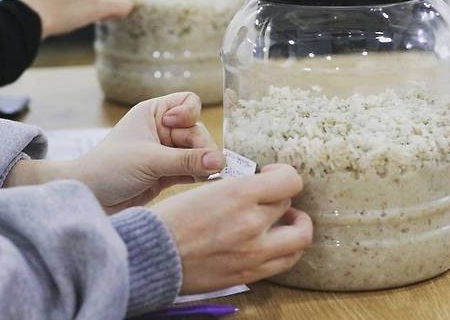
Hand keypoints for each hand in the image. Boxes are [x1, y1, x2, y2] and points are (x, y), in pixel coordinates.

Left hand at [72, 92, 224, 212]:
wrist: (88, 197)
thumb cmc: (109, 168)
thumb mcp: (150, 160)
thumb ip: (187, 160)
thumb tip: (220, 161)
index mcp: (153, 113)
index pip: (187, 102)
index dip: (189, 114)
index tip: (176, 127)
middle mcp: (162, 130)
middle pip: (197, 131)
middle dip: (202, 147)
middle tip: (205, 165)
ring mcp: (166, 152)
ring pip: (198, 152)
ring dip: (204, 163)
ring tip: (208, 176)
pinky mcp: (167, 174)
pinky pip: (193, 170)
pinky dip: (201, 175)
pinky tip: (207, 181)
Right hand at [152, 164, 312, 293]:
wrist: (150, 256)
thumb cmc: (169, 220)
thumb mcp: (205, 190)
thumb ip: (236, 190)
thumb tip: (256, 188)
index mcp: (239, 194)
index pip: (289, 181)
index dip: (284, 175)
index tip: (271, 176)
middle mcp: (252, 223)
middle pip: (290, 205)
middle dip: (283, 199)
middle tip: (273, 199)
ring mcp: (253, 253)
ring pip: (300, 239)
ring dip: (296, 227)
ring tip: (286, 224)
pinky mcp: (248, 275)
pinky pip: (284, 262)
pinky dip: (286, 250)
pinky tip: (273, 244)